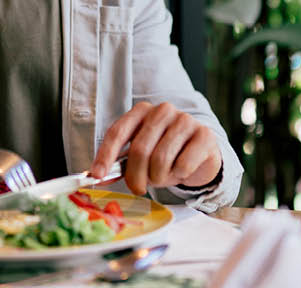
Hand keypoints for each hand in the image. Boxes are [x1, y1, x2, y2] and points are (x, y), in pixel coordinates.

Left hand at [89, 102, 220, 194]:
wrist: (200, 156)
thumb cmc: (164, 155)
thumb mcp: (140, 157)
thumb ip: (120, 163)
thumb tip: (96, 176)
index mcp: (141, 111)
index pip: (118, 132)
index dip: (106, 155)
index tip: (98, 176)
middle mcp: (163, 110)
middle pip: (140, 149)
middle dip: (135, 176)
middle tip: (138, 189)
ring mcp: (185, 120)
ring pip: (161, 159)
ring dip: (159, 177)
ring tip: (163, 177)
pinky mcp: (204, 134)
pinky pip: (183, 164)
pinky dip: (179, 175)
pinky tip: (183, 171)